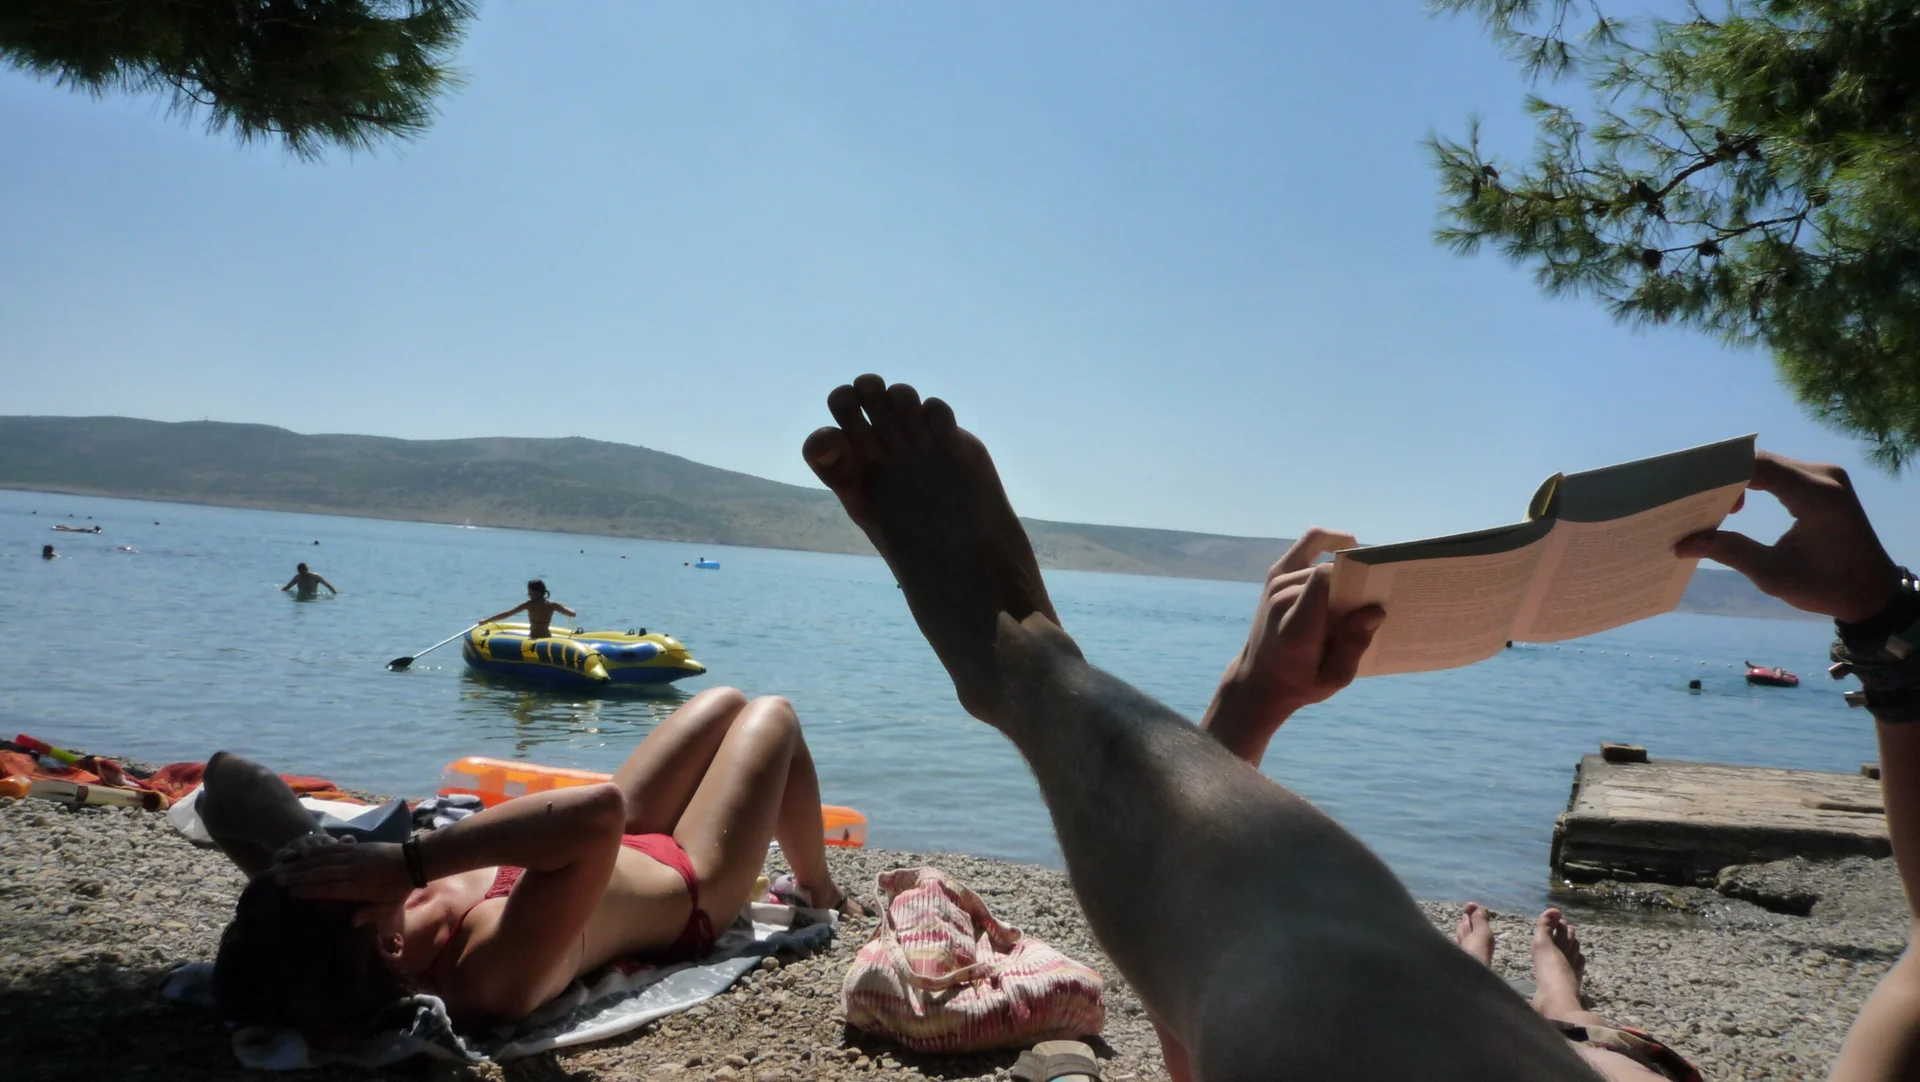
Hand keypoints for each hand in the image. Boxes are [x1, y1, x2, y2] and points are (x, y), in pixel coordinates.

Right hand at [273, 835, 414, 901]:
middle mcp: (354, 870)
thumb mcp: (388, 907)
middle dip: (298, 876)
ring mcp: (354, 856)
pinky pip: (333, 848)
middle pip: (321, 873)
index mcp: (360, 887)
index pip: (330, 889)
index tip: (291, 893)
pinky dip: (317, 851)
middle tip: (278, 879)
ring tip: (285, 867)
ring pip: (324, 859)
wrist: (414, 861)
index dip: (309, 890)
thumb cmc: (399, 889)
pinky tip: (304, 852)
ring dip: (303, 863)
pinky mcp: (356, 847)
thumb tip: (350, 923)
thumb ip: (369, 914)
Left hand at [1204, 529, 1384, 763]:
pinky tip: (1351, 554)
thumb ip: (1354, 645)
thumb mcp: (1334, 678)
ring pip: (1325, 560)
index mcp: (1296, 626)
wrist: (1259, 680)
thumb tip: (1375, 610)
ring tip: (1352, 601)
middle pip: (1328, 570)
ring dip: (1344, 576)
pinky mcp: (1277, 574)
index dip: (1353, 580)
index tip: (1372, 596)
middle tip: (1368, 604)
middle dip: (1355, 583)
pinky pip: (1310, 542)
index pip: (1323, 579)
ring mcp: (1276, 582)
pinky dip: (1333, 541)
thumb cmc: (1302, 682)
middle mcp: (1282, 598)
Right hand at [1674, 450, 1899, 622]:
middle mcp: (1824, 476)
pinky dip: (1754, 483)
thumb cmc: (1828, 586)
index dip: (1720, 474)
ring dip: (1738, 481)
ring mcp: (1826, 476)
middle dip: (1724, 478)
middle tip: (1694, 502)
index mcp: (1817, 495)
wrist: (1873, 591)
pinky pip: (1780, 473)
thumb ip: (1729, 551)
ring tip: (1715, 507)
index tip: (1690, 494)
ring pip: (1768, 465)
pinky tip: (1737, 504)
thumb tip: (1682, 543)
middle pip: (1761, 462)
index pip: (1760, 466)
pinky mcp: (1823, 483)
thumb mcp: (1774, 575)